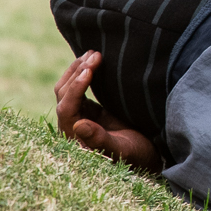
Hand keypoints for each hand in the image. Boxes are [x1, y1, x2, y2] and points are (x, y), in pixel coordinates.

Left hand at [54, 50, 160, 171]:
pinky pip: (81, 88)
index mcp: (76, 138)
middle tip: (95, 54)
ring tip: (94, 52)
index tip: (90, 69)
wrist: (148, 158)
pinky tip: (96, 61)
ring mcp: (82, 116)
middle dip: (77, 72)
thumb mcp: (121, 150)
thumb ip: (99, 140)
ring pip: (69, 88)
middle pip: (63, 94)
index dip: (76, 88)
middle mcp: (73, 125)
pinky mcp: (92, 110)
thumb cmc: (136, 157)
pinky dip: (86, 73)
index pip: (67, 108)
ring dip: (79, 69)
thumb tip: (77, 125)